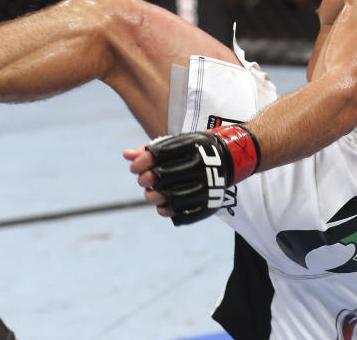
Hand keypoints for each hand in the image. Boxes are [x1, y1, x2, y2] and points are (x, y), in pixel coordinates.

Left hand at [124, 123, 260, 225]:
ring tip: (151, 194)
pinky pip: (184, 215)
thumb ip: (152, 149)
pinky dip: (168, 212)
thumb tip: (125, 155)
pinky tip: (162, 206)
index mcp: (192, 147)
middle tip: (143, 180)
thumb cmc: (195, 149)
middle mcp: (201, 167)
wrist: (231, 159)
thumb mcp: (178, 143)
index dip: (142, 163)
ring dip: (153, 197)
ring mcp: (207, 188)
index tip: (134, 168)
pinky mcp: (209, 205)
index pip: (159, 155)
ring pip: (171, 198)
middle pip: (163, 177)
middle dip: (146, 180)